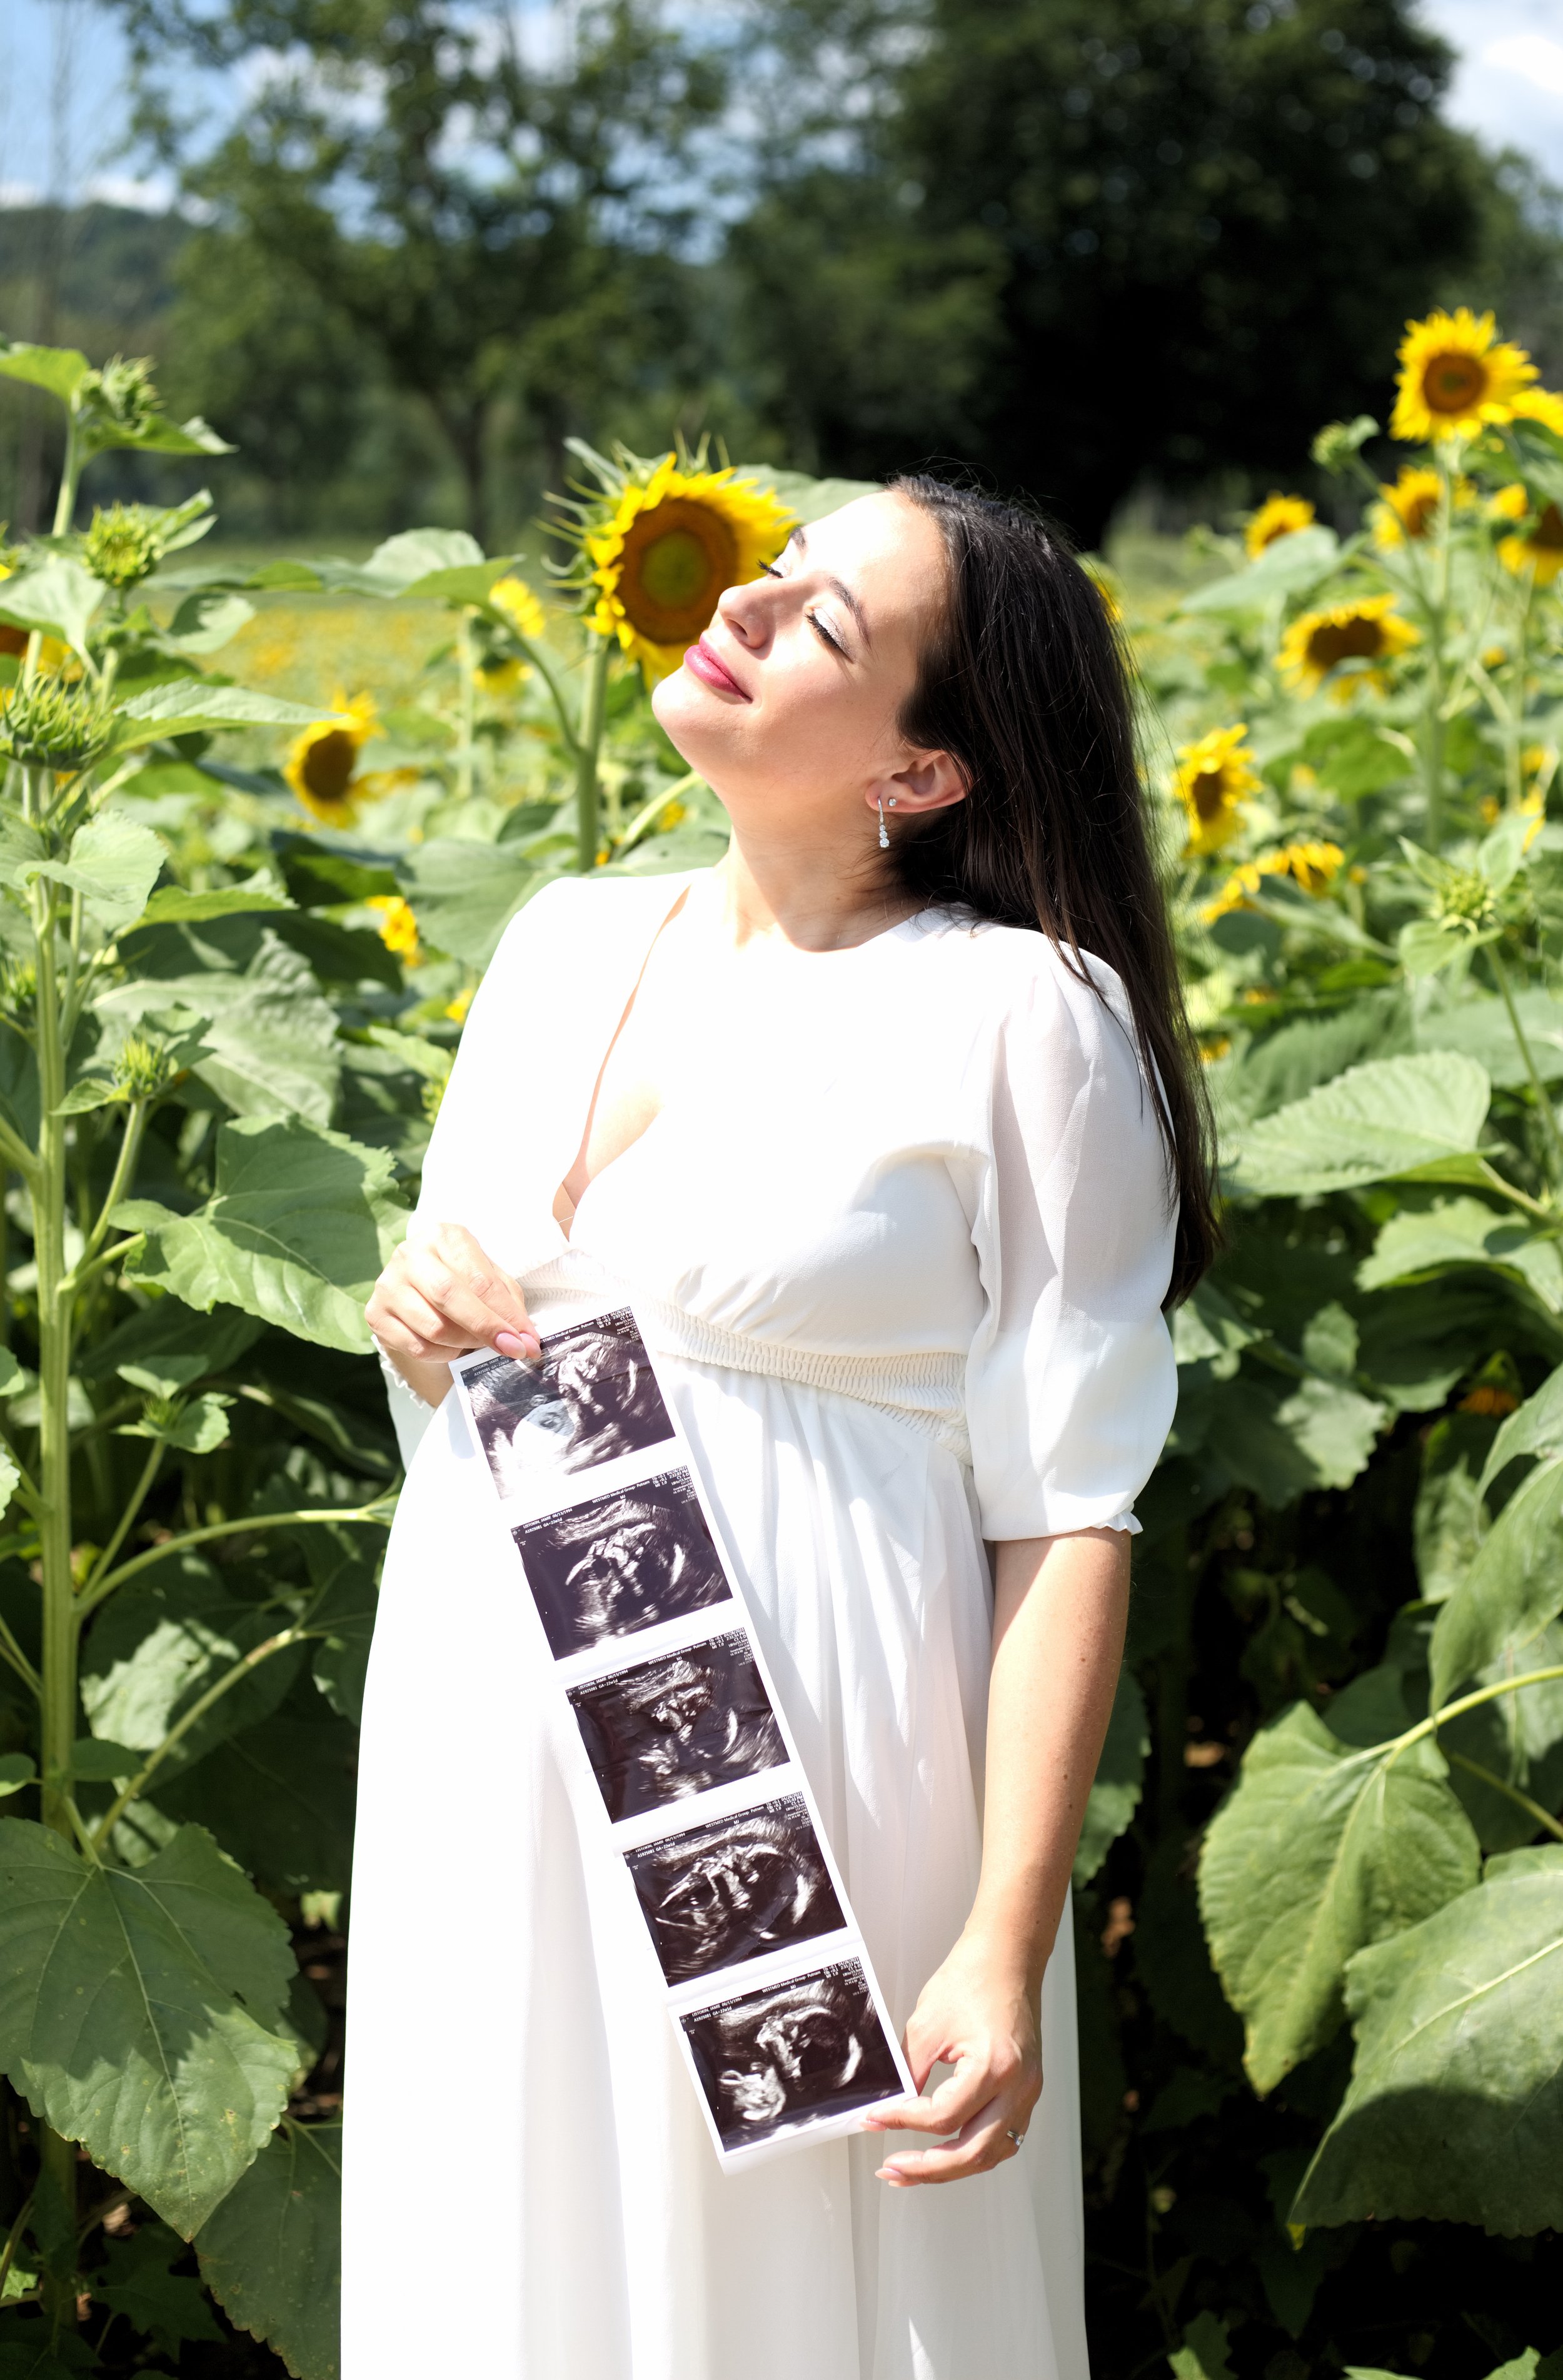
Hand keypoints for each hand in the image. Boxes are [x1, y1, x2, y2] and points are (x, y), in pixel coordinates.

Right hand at [367, 1222, 539, 1371]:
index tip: (527, 1341)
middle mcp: (410, 1254)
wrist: (418, 1290)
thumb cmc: (462, 1280)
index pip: (478, 1279)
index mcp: (444, 1236)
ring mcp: (388, 1284)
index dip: (505, 1314)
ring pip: (433, 1327)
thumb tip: (526, 1340)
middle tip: (512, 1350)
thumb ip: (508, 1304)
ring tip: (478, 1343)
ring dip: (465, 1343)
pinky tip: (453, 1347)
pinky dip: (443, 1354)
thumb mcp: (489, 1279)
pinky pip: (417, 1347)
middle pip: (449, 1297)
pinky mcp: (376, 1314)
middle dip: (486, 1328)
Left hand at [863, 1929, 1041, 2186]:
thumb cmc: (973, 1980)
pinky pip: (1003, 2138)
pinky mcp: (1026, 2092)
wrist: (1006, 1959)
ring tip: (914, 2170)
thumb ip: (909, 2073)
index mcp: (995, 2067)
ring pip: (992, 2155)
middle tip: (893, 2169)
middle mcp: (1019, 2088)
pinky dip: (974, 2151)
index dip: (902, 2122)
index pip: (943, 2118)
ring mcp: (1028, 2093)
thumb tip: (890, 2108)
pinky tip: (948, 2152)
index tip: (874, 2119)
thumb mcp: (927, 2026)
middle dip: (927, 2169)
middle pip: (972, 2153)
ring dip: (952, 2169)